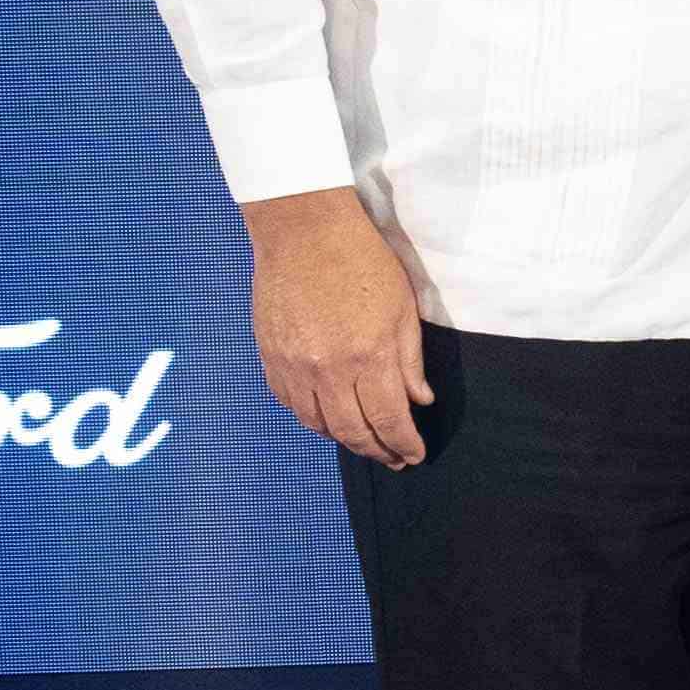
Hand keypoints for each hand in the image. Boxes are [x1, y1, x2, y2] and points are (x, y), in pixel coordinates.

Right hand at [242, 187, 430, 466]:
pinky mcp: (270, 356)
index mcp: (369, 356)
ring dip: (343, 439)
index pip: (388, 420)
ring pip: (317, 424)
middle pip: (352, 432)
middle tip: (392, 458)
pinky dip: (311, 417)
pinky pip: (289, 403)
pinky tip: (327, 416)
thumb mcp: (403, 308)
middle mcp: (328, 369)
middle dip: (377, 451)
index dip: (403, 445)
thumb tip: (419, 401)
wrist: (304, 230)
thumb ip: (410, 361)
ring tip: (363, 440)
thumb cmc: (361, 261)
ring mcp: (294, 365)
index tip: (414, 455)